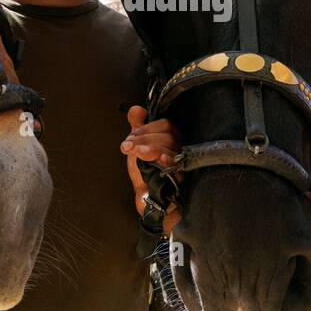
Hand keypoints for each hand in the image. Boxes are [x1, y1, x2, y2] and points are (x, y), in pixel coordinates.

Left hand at [122, 106, 181, 233]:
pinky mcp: (182, 178)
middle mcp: (180, 148)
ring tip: (137, 151)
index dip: (146, 128)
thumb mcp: (137, 148)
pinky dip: (167, 161)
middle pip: (168, 135)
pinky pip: (178, 167)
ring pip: (172, 148)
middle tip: (128, 146)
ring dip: (151, 147)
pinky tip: (158, 160)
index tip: (130, 137)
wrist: (148, 200)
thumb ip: (136, 128)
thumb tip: (136, 109)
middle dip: (145, 137)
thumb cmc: (147, 173)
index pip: (165, 124)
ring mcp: (182, 163)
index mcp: (172, 138)